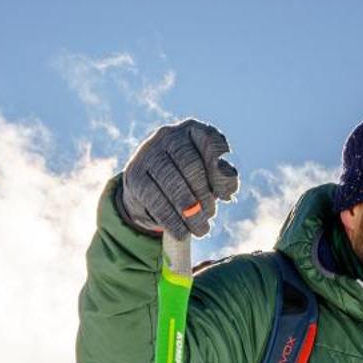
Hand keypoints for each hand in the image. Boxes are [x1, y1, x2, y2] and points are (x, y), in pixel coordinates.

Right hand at [119, 119, 238, 237]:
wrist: (150, 189)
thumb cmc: (189, 181)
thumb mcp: (209, 177)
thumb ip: (221, 181)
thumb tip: (227, 192)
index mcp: (192, 130)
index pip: (210, 142)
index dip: (220, 171)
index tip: (225, 196)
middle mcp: (168, 135)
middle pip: (189, 164)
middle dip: (203, 194)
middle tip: (210, 217)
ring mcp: (148, 153)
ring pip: (171, 181)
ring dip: (188, 210)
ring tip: (200, 229)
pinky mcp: (134, 174)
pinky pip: (154, 198)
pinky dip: (170, 219)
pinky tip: (181, 233)